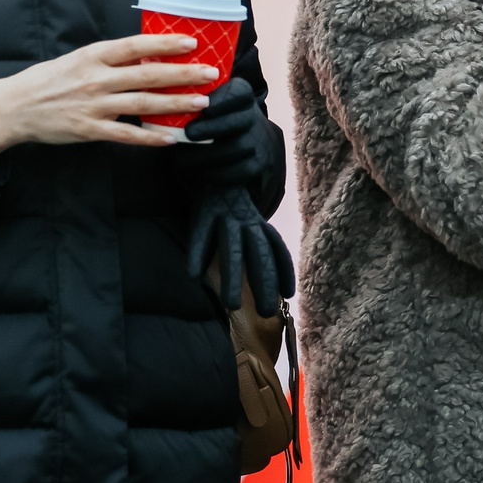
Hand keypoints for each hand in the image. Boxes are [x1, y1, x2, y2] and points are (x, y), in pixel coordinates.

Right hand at [0, 33, 215, 159]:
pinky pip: (126, 135)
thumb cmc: (47, 80)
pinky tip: (171, 138)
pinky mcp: (89, 130)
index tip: (191, 42)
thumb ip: (107, 59)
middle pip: (147, 74)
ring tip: (201, 102)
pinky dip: (150, 137)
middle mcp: (96, 79)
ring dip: (175, 103)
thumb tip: (144, 56)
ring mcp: (94, 106)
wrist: (14, 108)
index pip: (135, 46)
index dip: (164, 44)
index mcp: (92, 56)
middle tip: (209, 73)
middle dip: (182, 74)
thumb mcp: (76, 59)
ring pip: (143, 104)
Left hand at [179, 75, 267, 187]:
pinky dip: (216, 173)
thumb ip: (190, 99)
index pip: (237, 92)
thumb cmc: (213, 118)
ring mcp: (258, 141)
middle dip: (211, 128)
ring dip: (207, 154)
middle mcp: (253, 116)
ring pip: (236, 147)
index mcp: (241, 95)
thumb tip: (167, 101)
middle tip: (188, 133)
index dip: (221, 100)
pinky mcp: (258, 163)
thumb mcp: (206, 102)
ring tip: (183, 158)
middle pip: (237, 121)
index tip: (204, 108)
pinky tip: (198, 172)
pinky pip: (239, 170)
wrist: (244, 141)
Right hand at [188, 187, 293, 311]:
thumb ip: (257, 246)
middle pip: (260, 254)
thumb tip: (268, 282)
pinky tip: (194, 277)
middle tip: (265, 313)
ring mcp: (226, 217)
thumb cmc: (231, 207)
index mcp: (259, 225)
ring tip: (231, 305)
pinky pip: (201, 237)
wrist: (213, 169)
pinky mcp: (204, 213)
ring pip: (232, 249)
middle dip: (264, 283)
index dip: (284, 270)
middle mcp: (247, 221)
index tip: (288, 295)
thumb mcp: (248, 223)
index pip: (277, 249)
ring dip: (233, 278)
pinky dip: (198, 256)